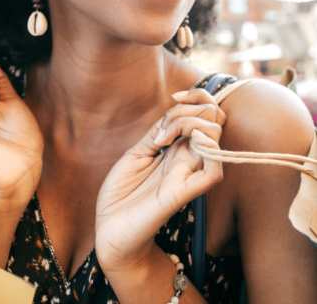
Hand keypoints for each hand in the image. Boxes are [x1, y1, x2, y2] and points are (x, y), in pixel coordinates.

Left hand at [95, 88, 225, 272]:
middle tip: (162, 127)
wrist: (110, 229)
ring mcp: (188, 174)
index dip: (198, 96)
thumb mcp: (137, 152)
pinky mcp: (183, 193)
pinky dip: (207, 150)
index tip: (175, 96)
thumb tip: (175, 109)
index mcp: (179, 146)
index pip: (208, 111)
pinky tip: (177, 145)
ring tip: (162, 139)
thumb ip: (159, 131)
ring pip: (215, 136)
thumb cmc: (123, 193)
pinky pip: (213, 171)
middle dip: (191, 107)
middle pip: (215, 117)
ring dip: (190, 123)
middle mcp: (189, 157)